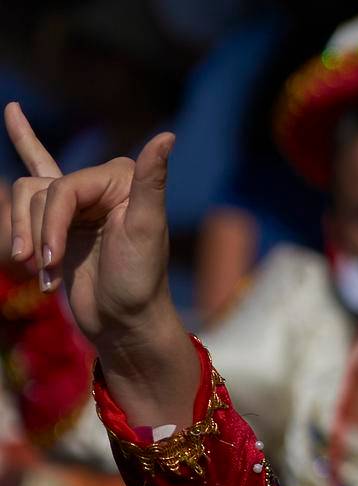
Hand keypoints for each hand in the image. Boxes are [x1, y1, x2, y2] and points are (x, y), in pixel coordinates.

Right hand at [7, 103, 194, 424]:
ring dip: (25, 238)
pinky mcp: (63, 222)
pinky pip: (35, 176)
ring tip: (40, 272)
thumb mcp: (145, 231)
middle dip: (37, 234)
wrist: (125, 324)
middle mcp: (102, 185)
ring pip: (24, 199)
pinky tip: (14, 113)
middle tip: (44, 270)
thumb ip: (151, 181)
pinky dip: (24, 146)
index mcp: (124, 180)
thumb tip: (167, 136)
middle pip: (39, 192)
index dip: (50, 225)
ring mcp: (80, 204)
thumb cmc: (138, 282)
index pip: (63, 189)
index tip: (50, 260)